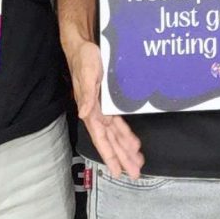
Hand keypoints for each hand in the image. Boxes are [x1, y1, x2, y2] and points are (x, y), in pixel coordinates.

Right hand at [64, 39, 141, 176]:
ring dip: (125, 149)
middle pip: (111, 141)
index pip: (102, 139)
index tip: (117, 171)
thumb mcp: (87, 74)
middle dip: (122, 158)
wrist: (83, 45)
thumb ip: (87, 95)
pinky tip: (133, 143)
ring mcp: (102, 109)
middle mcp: (96, 113)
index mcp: (90, 110)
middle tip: (134, 173)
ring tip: (137, 162)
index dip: (109, 155)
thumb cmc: (83, 59)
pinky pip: (118, 123)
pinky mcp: (108, 102)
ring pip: (116, 135)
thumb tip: (83, 114)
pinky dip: (126, 134)